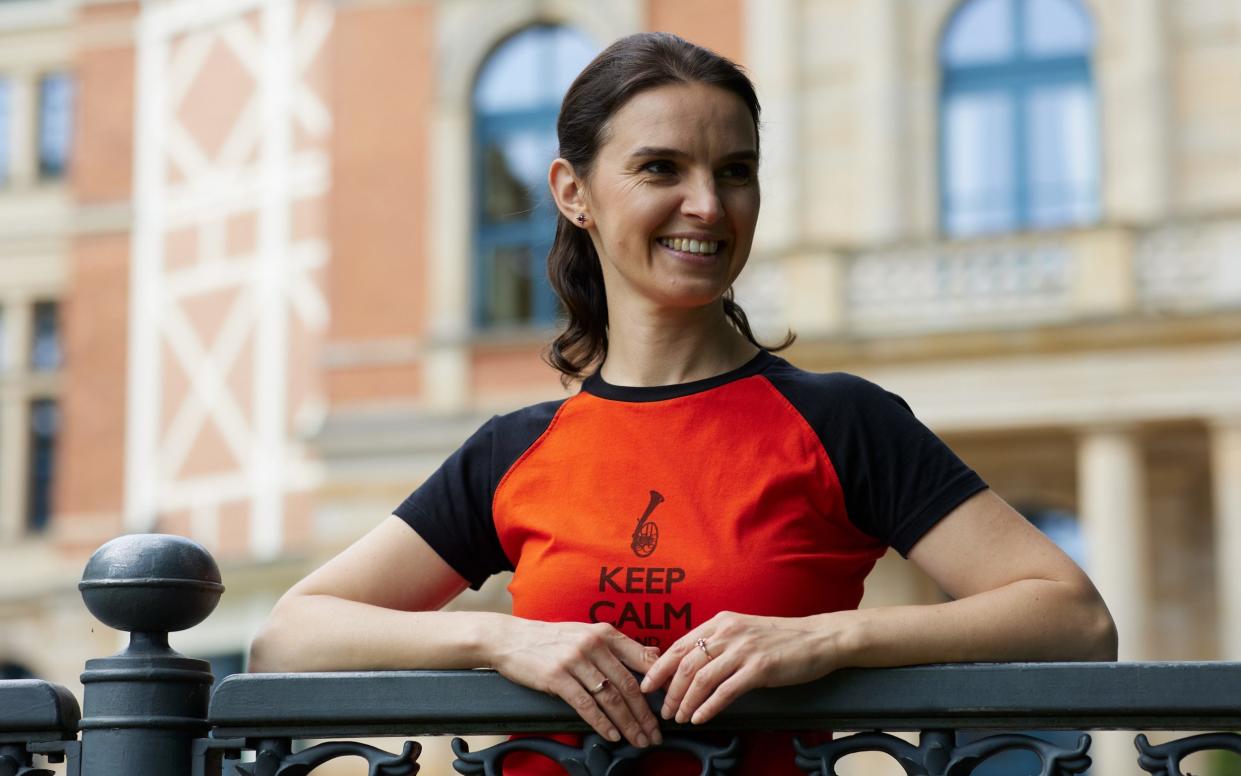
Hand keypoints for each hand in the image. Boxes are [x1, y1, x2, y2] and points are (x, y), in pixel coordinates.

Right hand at [489, 618, 662, 747]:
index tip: (670, 704)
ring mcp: (575, 660)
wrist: (511, 638)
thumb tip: (651, 656)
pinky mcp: (557, 677)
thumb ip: (616, 646)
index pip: (642, 660)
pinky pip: (586, 705)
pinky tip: (613, 735)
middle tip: (656, 733)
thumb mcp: (586, 633)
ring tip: (639, 740)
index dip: (660, 685)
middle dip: (646, 714)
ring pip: (611, 698)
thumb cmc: (551, 639)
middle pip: (629, 685)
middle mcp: (593, 644)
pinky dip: (602, 723)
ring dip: (628, 723)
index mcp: (604, 633)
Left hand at [640, 611, 849, 724]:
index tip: (648, 686)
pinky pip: (726, 691)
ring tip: (680, 717)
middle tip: (664, 709)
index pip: (679, 645)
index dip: (659, 668)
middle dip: (669, 691)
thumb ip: (717, 642)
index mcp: (720, 622)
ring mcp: (743, 650)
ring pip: (702, 679)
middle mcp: (728, 633)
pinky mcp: (760, 668)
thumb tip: (689, 664)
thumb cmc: (780, 638)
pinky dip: (708, 707)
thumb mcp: (742, 631)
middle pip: (686, 664)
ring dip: (686, 701)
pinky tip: (701, 718)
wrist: (818, 638)